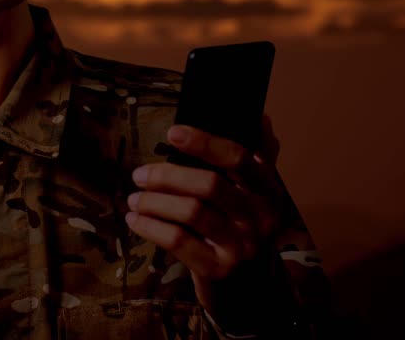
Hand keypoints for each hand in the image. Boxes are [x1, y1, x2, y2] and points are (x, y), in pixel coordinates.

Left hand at [125, 114, 287, 326]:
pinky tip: (136, 220)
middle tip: (139, 174)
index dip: (205, 142)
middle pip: (209, 184)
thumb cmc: (244, 228)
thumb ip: (259, 156)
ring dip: (154, 201)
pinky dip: (151, 227)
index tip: (172, 133)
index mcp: (269, 191)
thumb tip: (260, 117)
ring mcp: (241, 246)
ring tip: (134, 198)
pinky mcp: (218, 269)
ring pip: (191, 212)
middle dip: (167, 175)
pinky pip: (179, 241)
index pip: (239, 158)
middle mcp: (260, 218)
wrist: (250, 287)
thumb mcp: (256, 194)